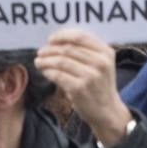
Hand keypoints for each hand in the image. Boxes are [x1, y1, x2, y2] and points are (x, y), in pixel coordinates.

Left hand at [36, 29, 134, 146]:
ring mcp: (91, 76)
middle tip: (40, 52)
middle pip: (67, 48)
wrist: (107, 111)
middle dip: (50, 49)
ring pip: (60, 61)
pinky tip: (44, 71)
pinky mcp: (80, 89)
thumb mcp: (101, 64)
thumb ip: (85, 50)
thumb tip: (55, 40)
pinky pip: (57, 75)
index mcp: (106, 53)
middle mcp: (100, 63)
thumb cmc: (99, 84)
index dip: (62, 36)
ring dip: (46, 60)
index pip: (80, 36)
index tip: (50, 39)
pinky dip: (47, 71)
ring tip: (39, 62)